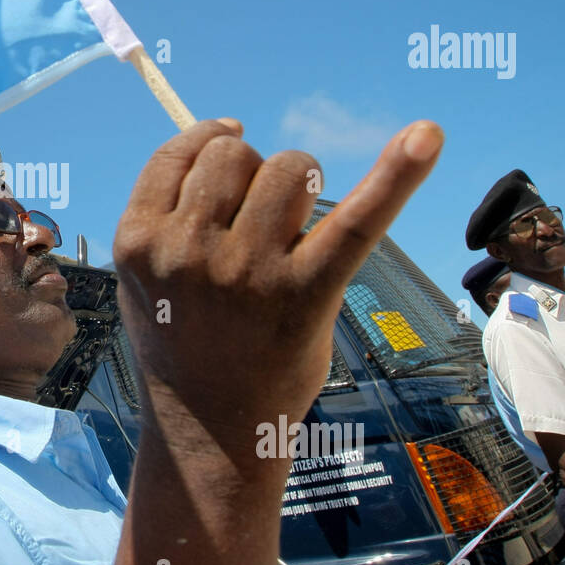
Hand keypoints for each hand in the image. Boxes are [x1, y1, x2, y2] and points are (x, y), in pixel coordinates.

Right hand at [112, 117, 442, 460]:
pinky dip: (397, 175)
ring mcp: (248, 272)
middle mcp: (188, 251)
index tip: (233, 134)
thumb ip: (162, 213)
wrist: (209, 431)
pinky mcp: (306, 294)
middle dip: (253, 171)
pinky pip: (357, 220)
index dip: (210, 139)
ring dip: (299, 181)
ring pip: (289, 169)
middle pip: (235, 155)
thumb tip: (224, 133)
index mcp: (138, 241)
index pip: (182, 153)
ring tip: (294, 225)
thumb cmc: (179, 343)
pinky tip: (426, 138)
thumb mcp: (140, 279)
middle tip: (258, 217)